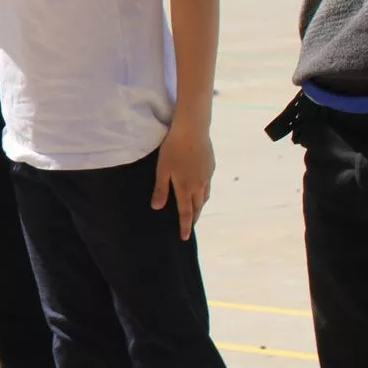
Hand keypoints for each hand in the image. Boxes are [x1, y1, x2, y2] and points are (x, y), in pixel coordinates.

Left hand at [152, 122, 214, 239]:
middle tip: (191, 226)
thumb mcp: (162, 170)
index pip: (186, 212)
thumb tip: (157, 208)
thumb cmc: (173, 149)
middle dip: (194, 218)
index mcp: (185, 187)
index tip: (184, 237)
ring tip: (196, 210)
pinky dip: (204, 191)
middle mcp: (199, 184)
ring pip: (205, 196)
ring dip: (200, 205)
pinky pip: (208, 184)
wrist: (192, 130)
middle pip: (198, 206)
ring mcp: (207, 175)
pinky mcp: (210, 166)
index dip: (185, 226)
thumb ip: (160, 190)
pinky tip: (200, 188)